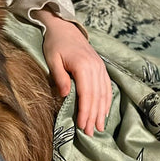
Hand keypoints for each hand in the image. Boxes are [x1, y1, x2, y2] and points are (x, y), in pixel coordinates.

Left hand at [34, 9, 111, 135]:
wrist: (65, 28)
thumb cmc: (55, 44)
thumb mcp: (52, 59)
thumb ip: (59, 77)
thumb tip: (65, 95)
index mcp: (83, 66)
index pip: (86, 94)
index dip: (85, 112)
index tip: (83, 126)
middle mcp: (95, 67)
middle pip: (97, 96)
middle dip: (94, 116)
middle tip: (91, 133)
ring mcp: (100, 67)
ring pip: (104, 93)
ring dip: (102, 111)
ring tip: (99, 127)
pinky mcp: (101, 67)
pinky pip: (107, 87)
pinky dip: (106, 101)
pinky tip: (104, 112)